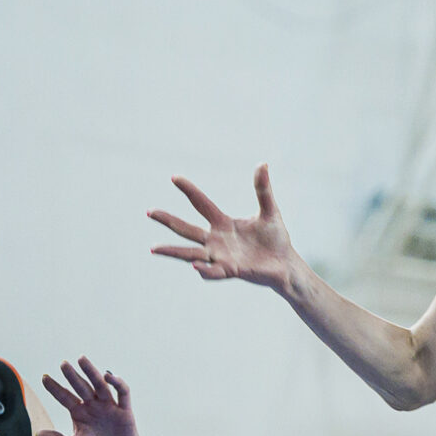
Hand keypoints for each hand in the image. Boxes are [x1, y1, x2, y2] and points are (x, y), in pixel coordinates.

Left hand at [37, 357, 140, 435]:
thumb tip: (37, 434)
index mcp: (79, 413)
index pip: (65, 396)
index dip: (55, 388)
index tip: (44, 377)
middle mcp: (93, 406)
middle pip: (81, 386)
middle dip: (72, 375)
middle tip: (63, 363)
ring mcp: (109, 407)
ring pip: (100, 385)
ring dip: (91, 372)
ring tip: (82, 360)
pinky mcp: (125, 411)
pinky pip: (122, 394)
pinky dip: (117, 384)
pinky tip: (108, 376)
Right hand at [150, 165, 297, 289]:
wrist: (286, 264)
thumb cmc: (275, 239)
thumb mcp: (270, 211)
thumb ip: (263, 190)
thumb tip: (263, 163)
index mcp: (223, 223)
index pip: (201, 204)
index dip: (188, 190)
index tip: (174, 177)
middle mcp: (217, 240)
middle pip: (186, 229)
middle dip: (168, 220)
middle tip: (149, 212)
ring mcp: (221, 257)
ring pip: (190, 253)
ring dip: (172, 251)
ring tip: (153, 248)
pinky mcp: (231, 270)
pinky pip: (213, 271)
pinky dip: (204, 269)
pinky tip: (195, 266)